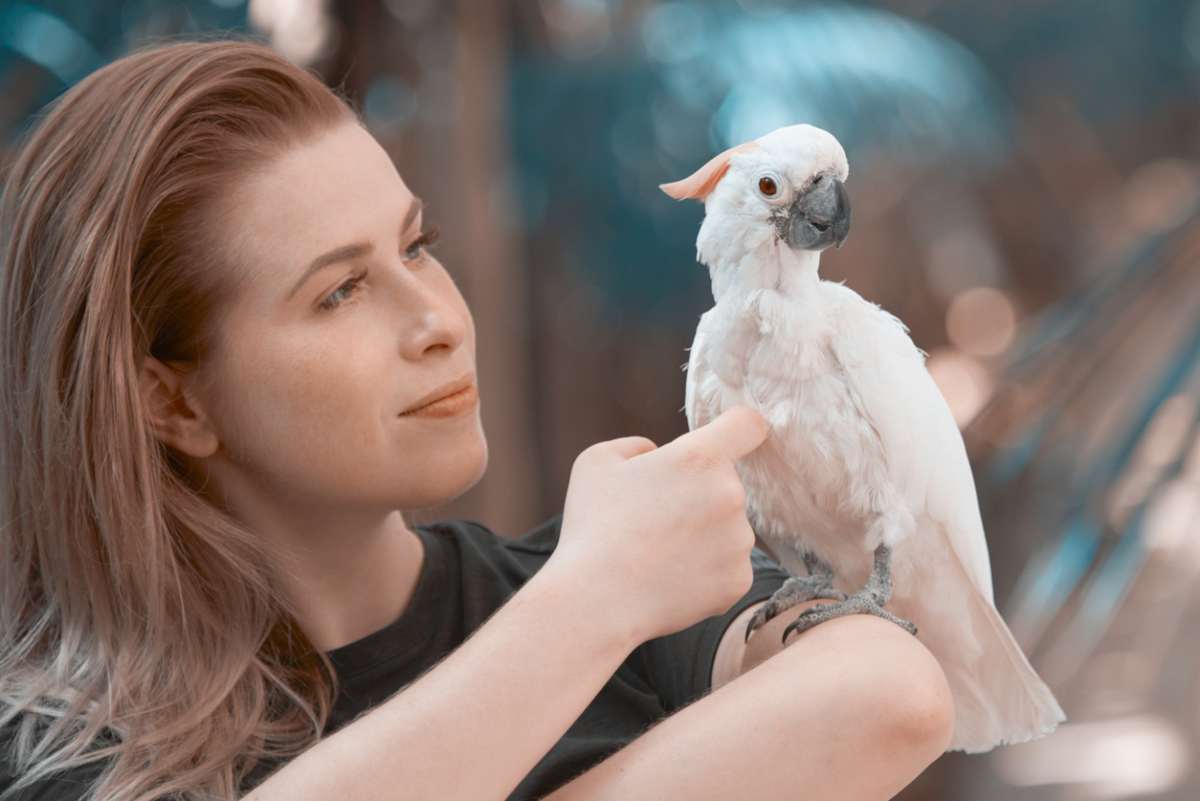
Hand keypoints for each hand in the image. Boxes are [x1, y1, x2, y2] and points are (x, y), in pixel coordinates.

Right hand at [548, 405, 769, 644]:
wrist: (596, 600)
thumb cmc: (592, 526)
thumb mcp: (597, 461)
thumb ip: (638, 445)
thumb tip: (658, 453)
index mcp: (700, 458)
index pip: (747, 425)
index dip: (738, 428)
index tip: (731, 436)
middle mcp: (730, 495)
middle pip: (726, 483)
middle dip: (697, 494)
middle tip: (654, 518)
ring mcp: (739, 541)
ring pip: (726, 527)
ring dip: (701, 533)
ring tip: (656, 553)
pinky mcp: (738, 580)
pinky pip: (726, 565)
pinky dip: (704, 571)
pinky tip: (668, 577)